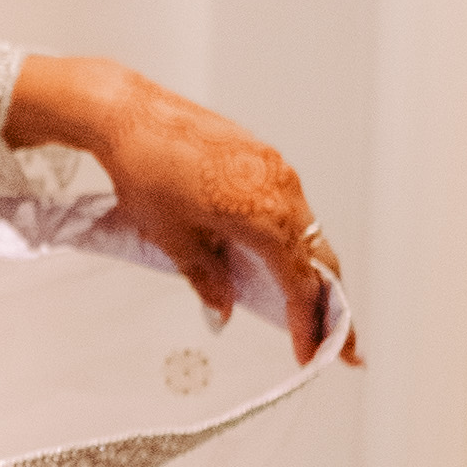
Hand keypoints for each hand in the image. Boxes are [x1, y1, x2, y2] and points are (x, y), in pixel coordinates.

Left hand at [5, 54, 357, 369]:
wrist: (129, 115)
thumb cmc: (145, 171)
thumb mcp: (173, 239)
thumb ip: (205, 279)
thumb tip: (223, 311)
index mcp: (265, 216)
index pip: (300, 282)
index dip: (308, 322)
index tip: (311, 352)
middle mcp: (282, 190)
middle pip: (320, 258)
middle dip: (330, 304)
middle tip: (337, 342)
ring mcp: (277, 169)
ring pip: (308, 232)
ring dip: (311, 270)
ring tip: (310, 306)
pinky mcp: (264, 157)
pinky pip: (292, 206)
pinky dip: (293, 239)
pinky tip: (280, 258)